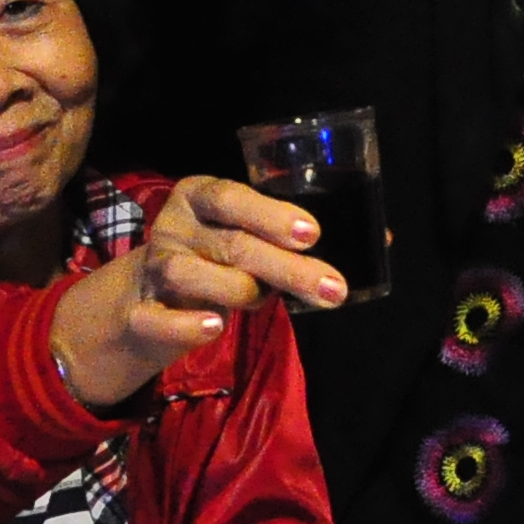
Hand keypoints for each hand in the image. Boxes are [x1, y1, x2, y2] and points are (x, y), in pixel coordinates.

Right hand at [48, 175, 346, 409]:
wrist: (142, 303)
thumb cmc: (214, 260)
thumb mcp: (247, 239)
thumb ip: (296, 238)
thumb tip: (384, 240)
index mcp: (200, 197)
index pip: (232, 197)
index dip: (271, 214)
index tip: (313, 233)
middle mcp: (174, 227)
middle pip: (233, 244)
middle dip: (288, 268)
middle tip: (333, 288)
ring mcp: (153, 270)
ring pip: (194, 276)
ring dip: (240, 292)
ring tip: (265, 301)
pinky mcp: (139, 313)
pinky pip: (159, 319)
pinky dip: (187, 325)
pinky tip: (215, 327)